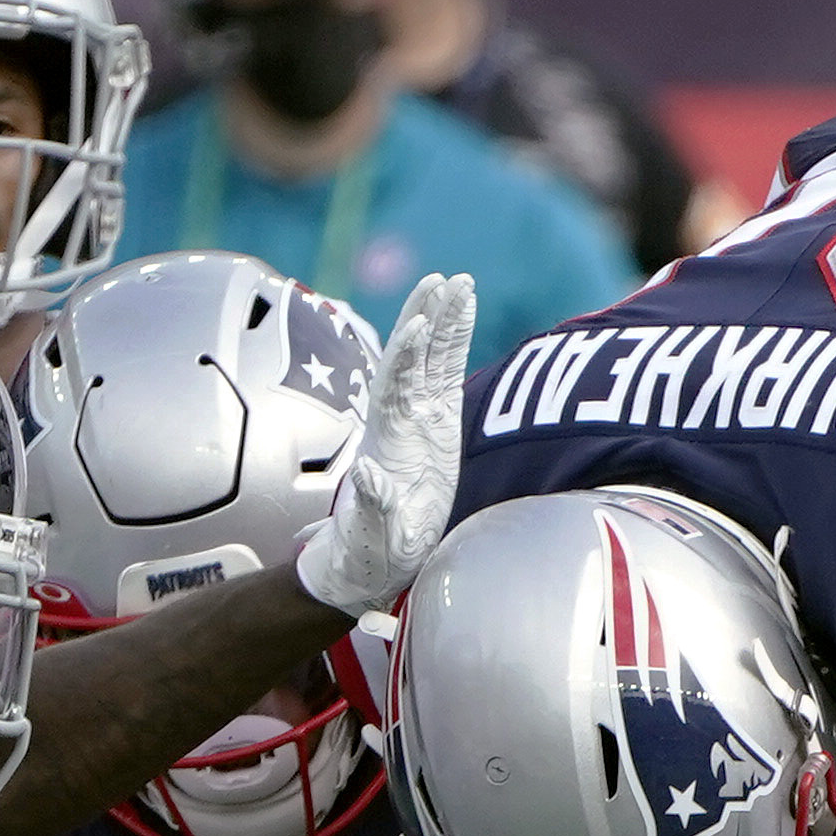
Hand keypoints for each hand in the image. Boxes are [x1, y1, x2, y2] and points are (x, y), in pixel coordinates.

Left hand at [298, 271, 478, 616]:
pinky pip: (449, 369)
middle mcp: (399, 416)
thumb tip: (369, 477)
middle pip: (411, 355)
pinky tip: (466, 307)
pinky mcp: (440, 419)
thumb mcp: (371, 533)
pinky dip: (457, 338)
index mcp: (385, 438)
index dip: (405, 355)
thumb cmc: (371, 548)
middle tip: (442, 281)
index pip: (394, 385)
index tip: (418, 325)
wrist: (379, 554)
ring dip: (443, 317)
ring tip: (460, 281)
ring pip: (430, 354)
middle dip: (425, 317)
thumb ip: (371, 504)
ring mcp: (420, 414)